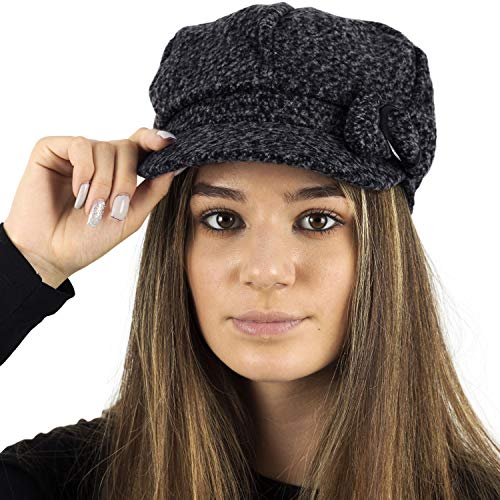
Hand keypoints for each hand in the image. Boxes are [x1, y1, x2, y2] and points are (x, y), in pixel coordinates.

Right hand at [3, 127, 178, 287]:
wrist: (53, 254)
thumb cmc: (89, 238)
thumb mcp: (132, 216)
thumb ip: (154, 190)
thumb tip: (174, 165)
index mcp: (119, 171)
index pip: (140, 145)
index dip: (154, 140)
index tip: (169, 142)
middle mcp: (99, 159)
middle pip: (127, 147)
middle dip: (126, 179)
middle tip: (114, 207)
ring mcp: (76, 153)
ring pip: (105, 147)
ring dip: (103, 183)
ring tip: (92, 208)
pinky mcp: (51, 150)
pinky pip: (80, 146)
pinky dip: (84, 171)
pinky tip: (78, 193)